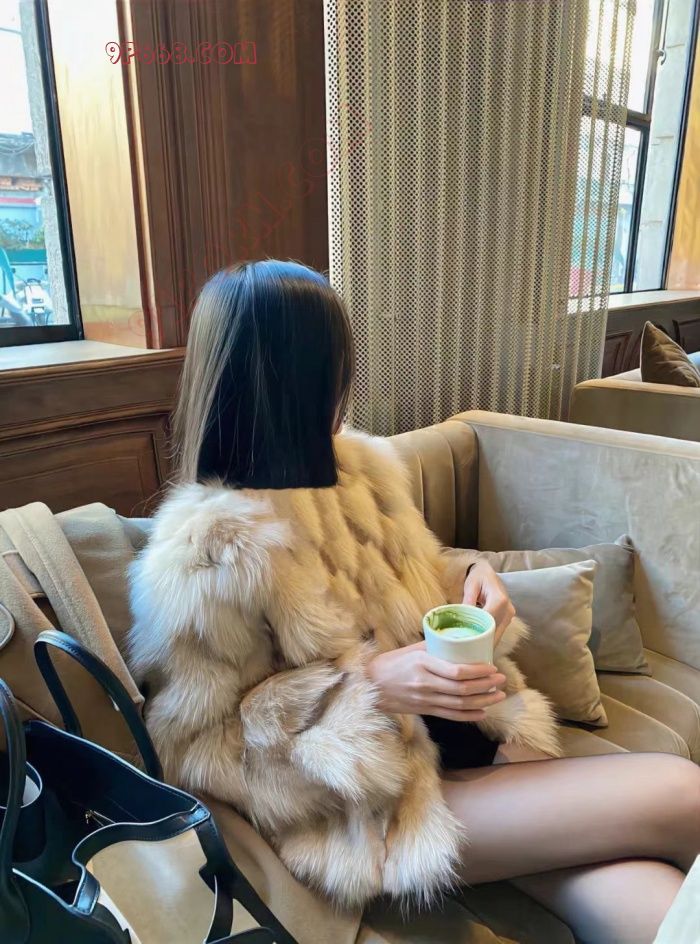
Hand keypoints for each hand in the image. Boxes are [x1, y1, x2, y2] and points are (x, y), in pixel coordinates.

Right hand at [366, 642, 506, 720]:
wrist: (372, 685)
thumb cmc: (393, 662)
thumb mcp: (412, 649)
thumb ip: (435, 646)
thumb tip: (460, 639)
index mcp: (422, 663)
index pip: (456, 671)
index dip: (478, 671)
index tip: (492, 667)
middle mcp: (425, 683)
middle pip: (462, 688)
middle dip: (486, 685)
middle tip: (502, 679)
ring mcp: (425, 699)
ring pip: (460, 704)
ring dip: (483, 701)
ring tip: (498, 695)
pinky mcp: (424, 710)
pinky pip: (451, 715)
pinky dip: (469, 716)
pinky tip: (483, 712)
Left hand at [463, 561, 514, 644]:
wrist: (487, 573)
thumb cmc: (478, 577)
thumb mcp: (471, 585)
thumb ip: (468, 600)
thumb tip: (464, 616)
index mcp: (499, 599)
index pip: (489, 620)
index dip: (478, 632)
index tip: (465, 641)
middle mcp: (508, 609)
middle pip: (495, 632)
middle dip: (482, 642)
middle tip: (467, 653)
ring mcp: (509, 616)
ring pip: (497, 635)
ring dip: (486, 643)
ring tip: (471, 651)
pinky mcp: (507, 619)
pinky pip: (498, 632)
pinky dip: (489, 639)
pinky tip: (478, 644)